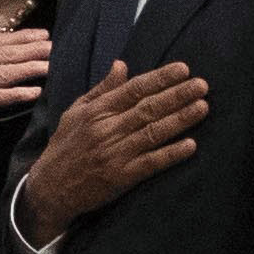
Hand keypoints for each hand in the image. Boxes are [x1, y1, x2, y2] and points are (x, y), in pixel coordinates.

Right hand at [20, 59, 210, 237]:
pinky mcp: (121, 177)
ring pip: (153, 132)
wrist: (50, 188)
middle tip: (202, 85)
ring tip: (203, 107)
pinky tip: (191, 145)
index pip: (134, 89)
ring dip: (180, 119)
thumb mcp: (76, 112)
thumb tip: (122, 65)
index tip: (183, 69)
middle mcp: (107, 130)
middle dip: (178, 95)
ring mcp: (115, 154)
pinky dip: (171, 154)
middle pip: (148, 108)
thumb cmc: (65, 147)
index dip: (160, 78)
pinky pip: (151, 163)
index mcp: (97, 111)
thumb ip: (102, 90)